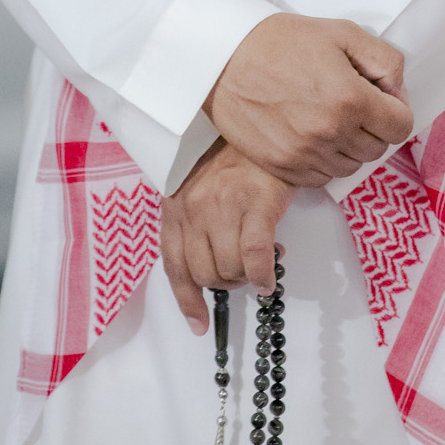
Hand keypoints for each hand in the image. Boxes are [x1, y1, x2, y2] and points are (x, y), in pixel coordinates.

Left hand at [161, 140, 294, 333]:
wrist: (263, 120)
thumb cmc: (233, 154)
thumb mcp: (198, 184)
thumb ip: (195, 222)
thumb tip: (209, 268)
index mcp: (176, 204)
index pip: (174, 266)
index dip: (187, 301)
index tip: (199, 324)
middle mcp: (194, 206)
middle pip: (204, 274)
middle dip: (226, 283)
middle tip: (243, 274)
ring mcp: (224, 205)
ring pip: (230, 270)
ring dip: (246, 278)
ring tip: (260, 263)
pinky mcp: (257, 203)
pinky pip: (255, 258)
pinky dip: (263, 275)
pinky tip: (270, 277)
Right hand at [205, 12, 413, 187]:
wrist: (224, 57)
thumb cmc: (281, 41)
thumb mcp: (343, 33)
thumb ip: (384, 61)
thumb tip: (397, 92)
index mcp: (351, 99)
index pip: (401, 126)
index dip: (395, 110)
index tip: (380, 98)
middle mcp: (331, 133)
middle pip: (378, 148)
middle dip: (373, 126)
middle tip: (352, 102)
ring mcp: (305, 154)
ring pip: (351, 166)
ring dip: (349, 145)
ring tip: (329, 116)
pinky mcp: (282, 167)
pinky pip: (321, 178)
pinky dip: (324, 160)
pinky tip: (311, 133)